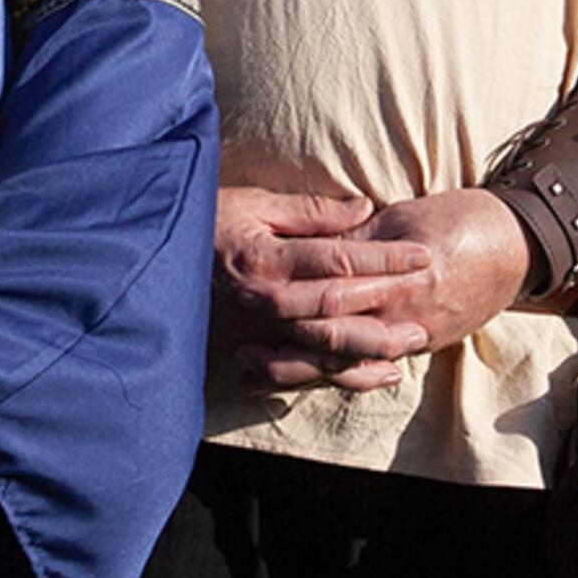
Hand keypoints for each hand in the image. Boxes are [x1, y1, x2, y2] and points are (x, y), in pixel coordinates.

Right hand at [216, 185, 433, 392]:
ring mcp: (257, 333)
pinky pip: (308, 371)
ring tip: (413, 343)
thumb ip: (307, 212)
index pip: (337, 260)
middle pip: (338, 309)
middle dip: (388, 304)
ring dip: (374, 347)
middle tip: (430, 298)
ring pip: (326, 348)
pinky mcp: (254, 352)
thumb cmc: (202, 222)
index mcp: (263, 259)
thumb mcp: (250, 203)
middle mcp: (261, 301)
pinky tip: (377, 374)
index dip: (383, 257)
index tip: (422, 254)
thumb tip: (362, 210)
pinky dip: (344, 375)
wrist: (148, 262)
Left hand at [225, 187, 533, 392]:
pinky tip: (300, 380)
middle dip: (285, 347)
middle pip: (335, 337)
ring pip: (347, 363)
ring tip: (252, 372)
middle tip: (237, 350)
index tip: (247, 297)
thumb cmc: (464, 219)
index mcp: (401, 276)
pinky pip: (370, 369)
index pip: (335, 291)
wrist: (519, 244)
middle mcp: (406, 315)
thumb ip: (356, 233)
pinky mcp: (422, 345)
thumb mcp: (407, 214)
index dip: (290, 298)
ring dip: (299, 371)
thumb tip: (310, 242)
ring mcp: (415, 336)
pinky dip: (332, 377)